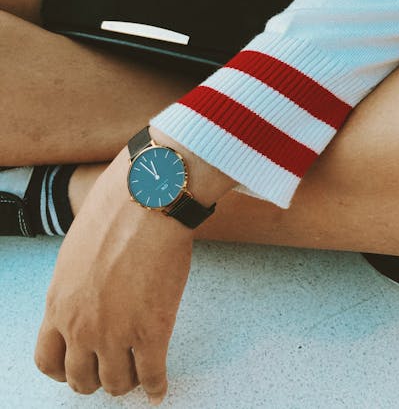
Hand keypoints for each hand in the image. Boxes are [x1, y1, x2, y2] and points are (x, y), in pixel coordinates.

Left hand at [35, 127, 234, 403]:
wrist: (147, 201)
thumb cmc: (115, 211)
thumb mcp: (77, 250)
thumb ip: (77, 283)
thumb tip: (90, 291)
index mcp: (59, 303)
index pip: (48, 359)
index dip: (65, 369)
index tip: (79, 366)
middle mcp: (81, 327)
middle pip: (81, 379)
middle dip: (96, 378)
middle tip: (112, 370)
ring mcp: (116, 333)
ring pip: (115, 383)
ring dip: (126, 382)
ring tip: (137, 375)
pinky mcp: (152, 331)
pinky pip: (152, 376)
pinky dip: (156, 387)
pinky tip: (159, 386)